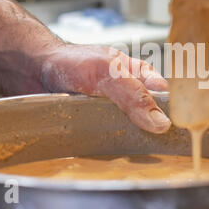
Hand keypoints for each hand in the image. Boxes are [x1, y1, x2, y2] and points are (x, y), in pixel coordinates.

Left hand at [40, 44, 170, 133]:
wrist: (36, 71)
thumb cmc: (72, 62)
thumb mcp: (107, 73)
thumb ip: (133, 95)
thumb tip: (160, 121)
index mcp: (142, 76)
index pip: (168, 100)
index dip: (172, 116)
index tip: (170, 133)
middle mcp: (133, 95)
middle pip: (153, 120)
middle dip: (149, 132)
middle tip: (141, 140)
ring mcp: (117, 112)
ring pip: (134, 132)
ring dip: (128, 140)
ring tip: (118, 142)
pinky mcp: (101, 126)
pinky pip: (114, 139)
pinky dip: (111, 144)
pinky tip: (106, 145)